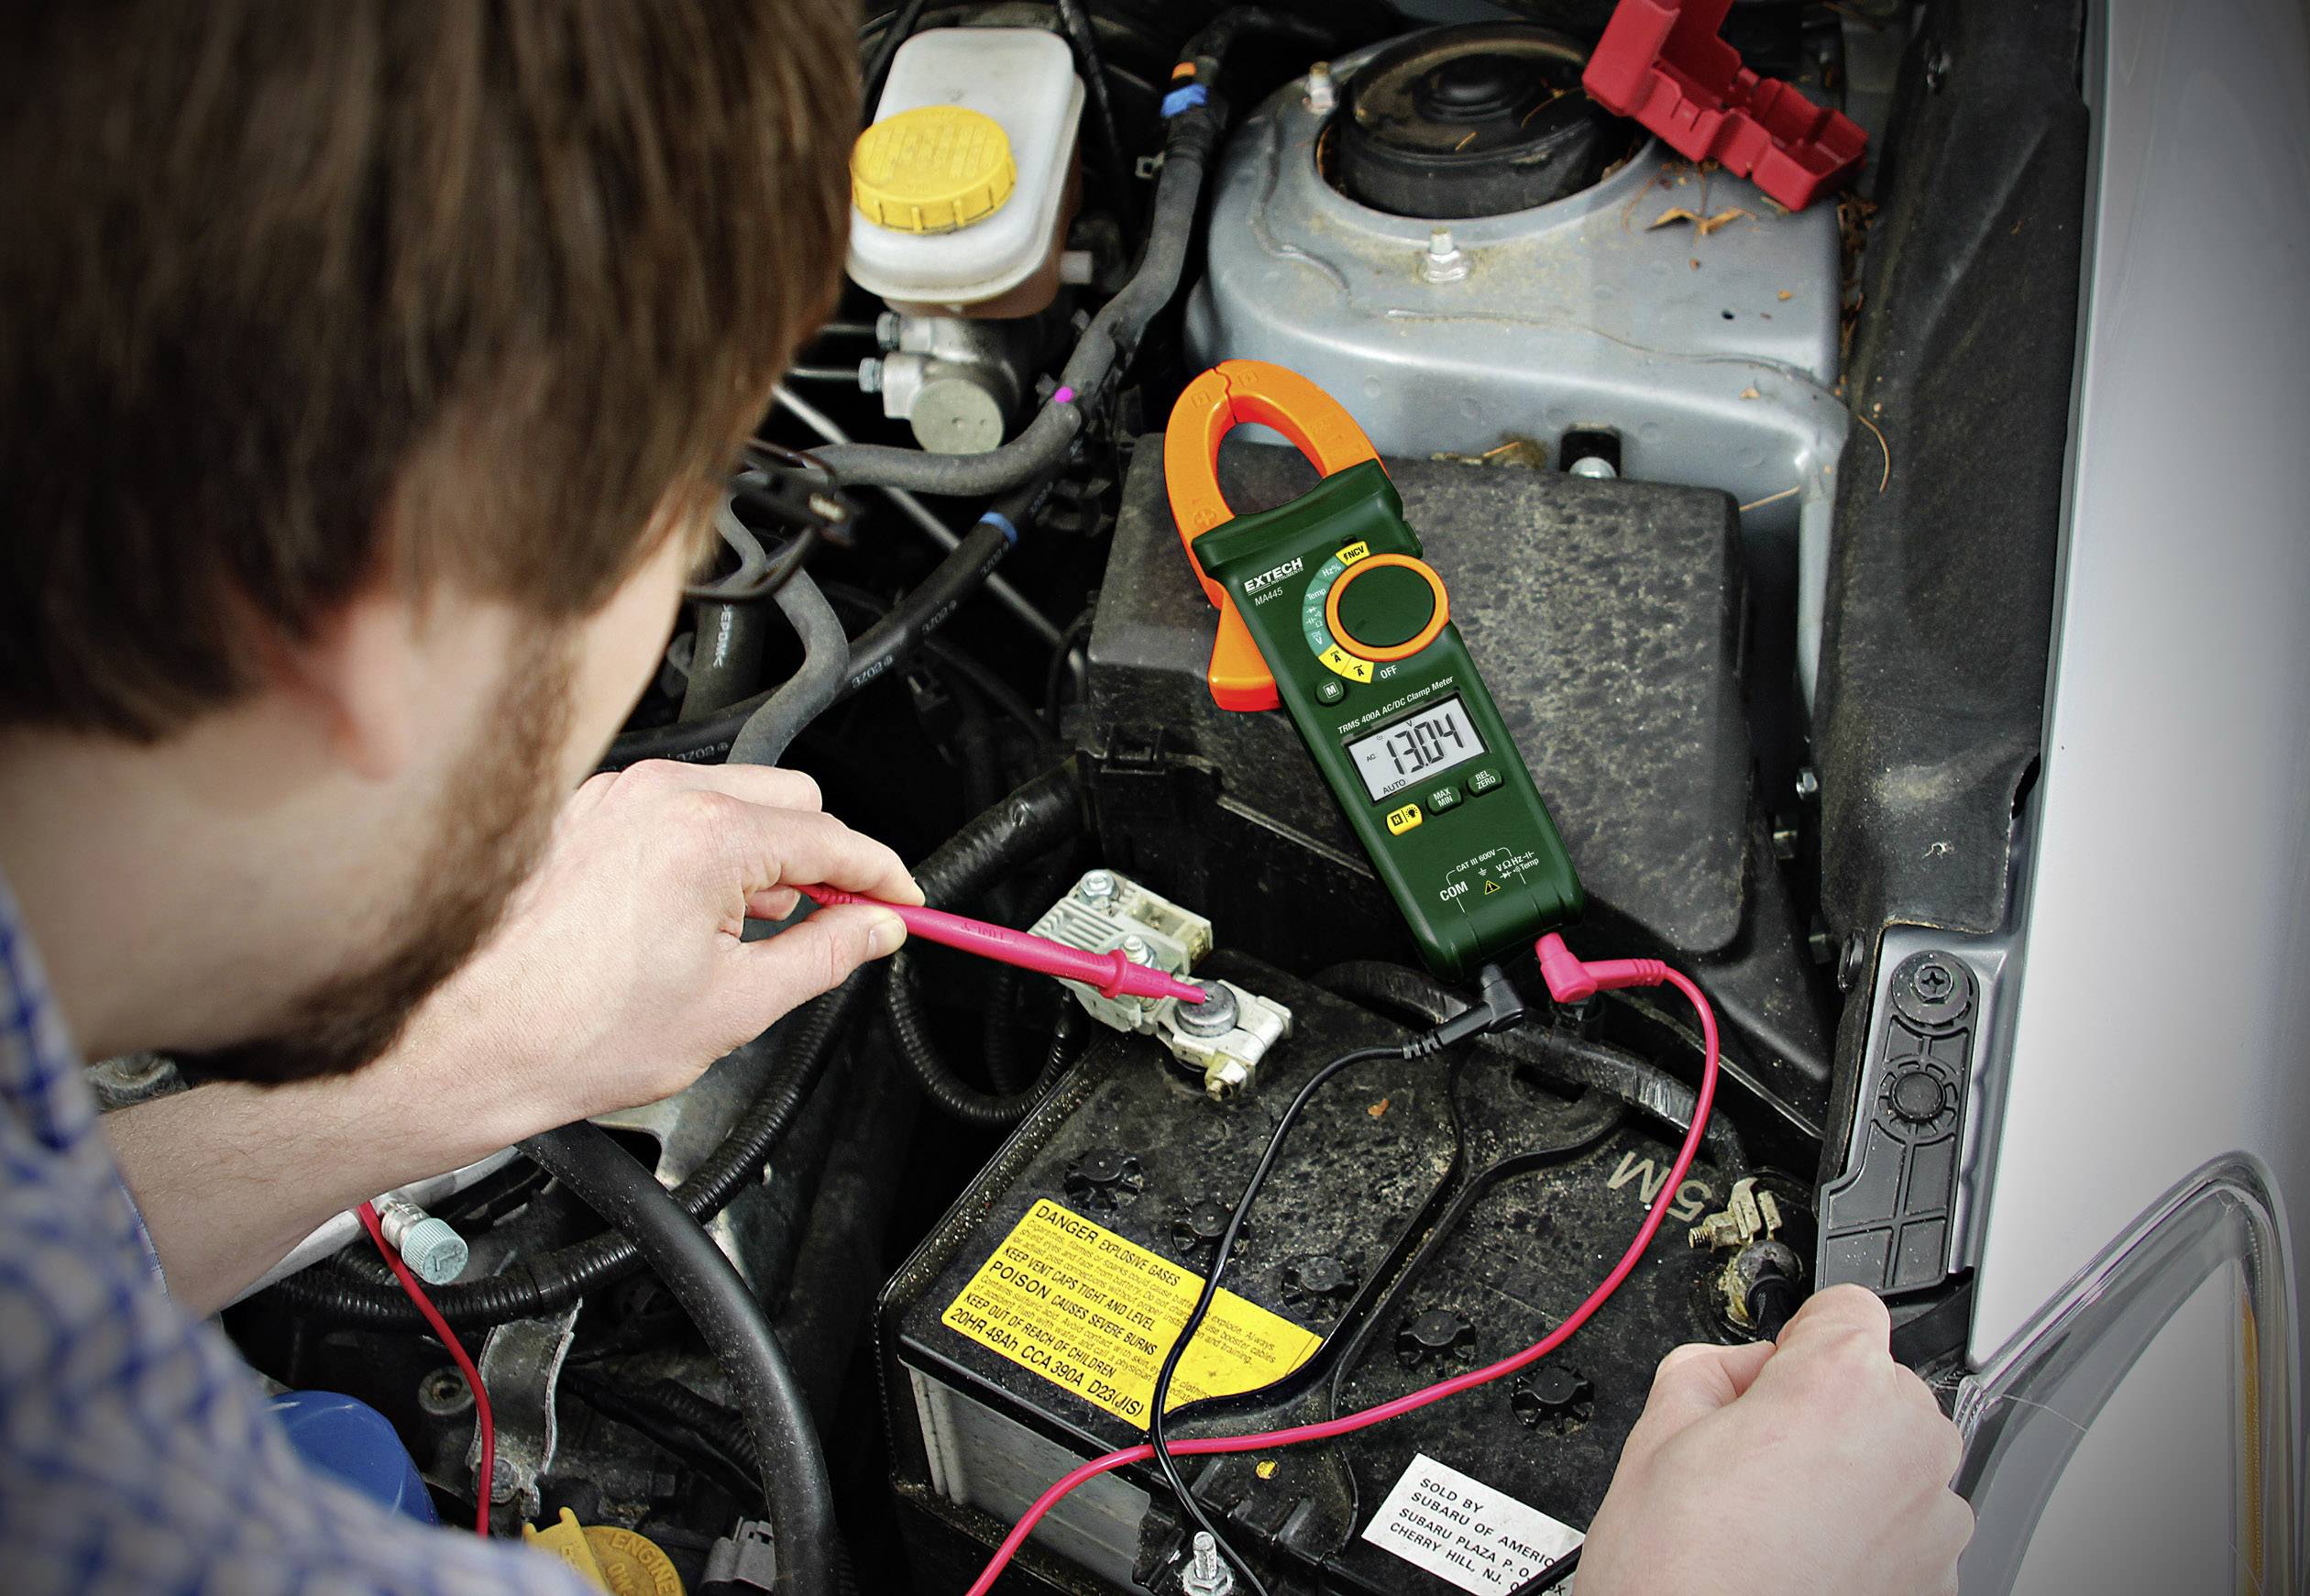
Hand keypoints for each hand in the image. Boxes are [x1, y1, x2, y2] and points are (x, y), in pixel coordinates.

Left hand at [401, 759, 919, 1136]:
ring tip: (745, 935)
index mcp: (708, 836)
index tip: (903, 902)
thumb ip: (825, 955)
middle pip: (792, 799)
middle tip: (832, 924)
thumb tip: (873, 931)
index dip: (883, 876)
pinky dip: (704, 850)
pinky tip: (692, 917)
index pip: (834, 838)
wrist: (465, 1043)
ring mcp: (616, 798)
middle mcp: (659, 797)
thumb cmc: (573, 1031)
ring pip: (733, 798)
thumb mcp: (735, 1006)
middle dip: (822, 861)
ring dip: (762, 854)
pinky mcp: (585, 812)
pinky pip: (675, 809)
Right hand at [1577, 1285, 1971, 1595]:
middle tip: (1752, 1457)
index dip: (1793, 1340)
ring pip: (1894, 1456)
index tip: (1767, 1376)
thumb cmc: (1678, 1571)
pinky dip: (1867, 1533)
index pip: (1845, 1306)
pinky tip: (1805, 1558)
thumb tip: (1745, 1371)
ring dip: (1849, 1472)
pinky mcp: (1940, 1577)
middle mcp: (1908, 1443)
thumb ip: (1714, 1368)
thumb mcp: (1658, 1430)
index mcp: (1841, 1383)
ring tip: (1775, 1518)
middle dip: (1820, 1407)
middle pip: (1875, 1383)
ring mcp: (1934, 1518)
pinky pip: (1906, 1524)